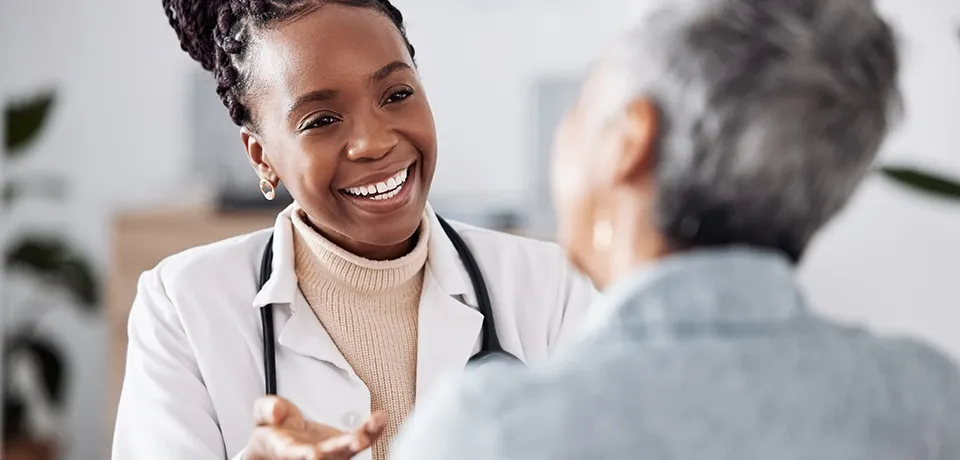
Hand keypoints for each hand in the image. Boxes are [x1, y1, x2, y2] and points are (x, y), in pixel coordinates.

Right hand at [242, 396, 385, 459]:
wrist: (282, 441)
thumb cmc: (273, 431)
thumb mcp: (261, 416)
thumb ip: (267, 410)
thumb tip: (277, 412)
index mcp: (289, 451)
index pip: (297, 456)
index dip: (305, 456)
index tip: (314, 453)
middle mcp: (314, 456)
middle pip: (331, 456)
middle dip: (344, 448)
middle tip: (357, 440)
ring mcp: (334, 454)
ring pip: (351, 449)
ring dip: (366, 437)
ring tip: (375, 423)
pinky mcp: (347, 446)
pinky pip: (363, 439)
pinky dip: (373, 430)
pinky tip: (381, 418)